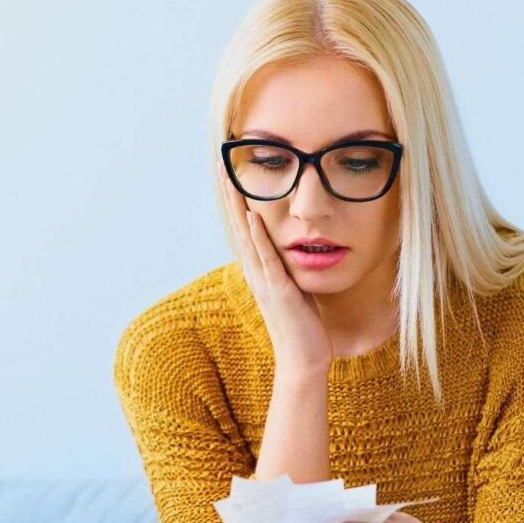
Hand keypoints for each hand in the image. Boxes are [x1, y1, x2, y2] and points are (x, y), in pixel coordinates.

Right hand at [223, 170, 330, 374]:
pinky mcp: (279, 290)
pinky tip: (253, 215)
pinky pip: (266, 258)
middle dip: (229, 194)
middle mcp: (255, 272)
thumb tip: (291, 248)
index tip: (229, 173)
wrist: (303, 358)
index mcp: (258, 270)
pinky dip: (258, 236)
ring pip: (246, 236)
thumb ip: (287, 267)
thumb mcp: (294, 287)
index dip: (235, 200)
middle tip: (220, 164)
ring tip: (229, 178)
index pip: (243, 227)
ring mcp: (264, 281)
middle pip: (237, 225)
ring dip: (238, 206)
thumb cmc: (302, 325)